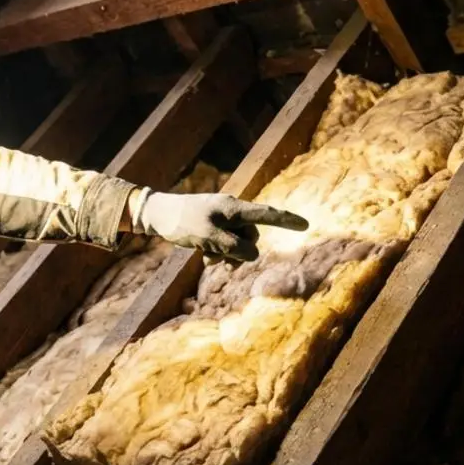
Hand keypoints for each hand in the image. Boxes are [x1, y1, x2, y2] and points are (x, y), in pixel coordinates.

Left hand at [135, 191, 308, 261]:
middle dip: (239, 251)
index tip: (305, 224)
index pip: (266, 214)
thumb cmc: (182, 222)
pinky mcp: (215, 228)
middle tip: (216, 255)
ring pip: (239, 244)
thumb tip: (253, 254)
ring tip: (207, 256)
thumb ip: (234, 247)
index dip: (287, 221)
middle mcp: (232, 212)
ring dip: (227, 255)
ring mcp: (224, 220)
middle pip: (252, 237)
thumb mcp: (209, 237)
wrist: (158, 215)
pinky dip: (219, 252)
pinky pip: (227, 244)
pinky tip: (204, 254)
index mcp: (234, 208)